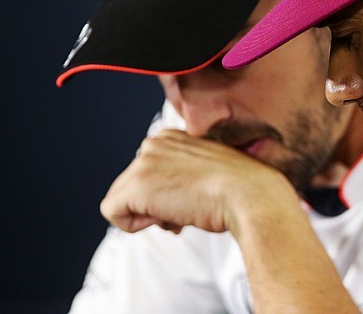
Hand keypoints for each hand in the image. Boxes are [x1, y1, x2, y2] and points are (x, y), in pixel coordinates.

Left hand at [100, 129, 297, 235]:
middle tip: (186, 211)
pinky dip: (133, 225)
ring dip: (149, 214)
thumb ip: (183, 174)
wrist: (250, 195)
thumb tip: (170, 198)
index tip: (191, 199)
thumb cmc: (239, 189)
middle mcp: (154, 143)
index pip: (148, 172)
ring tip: (182, 213)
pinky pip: (113, 212)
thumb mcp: (208, 171)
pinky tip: (168, 219)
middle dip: (155, 205)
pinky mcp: (137, 186)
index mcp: (171, 136)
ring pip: (122, 199)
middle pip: (132, 186)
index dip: (165, 194)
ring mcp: (144, 162)